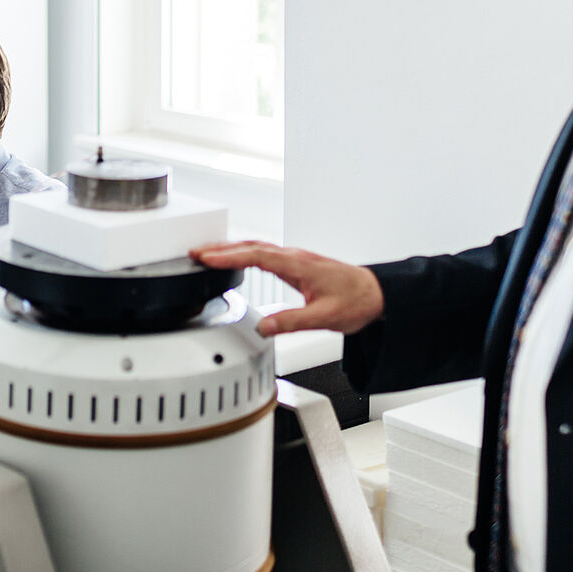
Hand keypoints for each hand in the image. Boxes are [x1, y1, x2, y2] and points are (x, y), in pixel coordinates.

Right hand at [191, 240, 384, 336]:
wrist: (377, 294)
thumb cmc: (356, 301)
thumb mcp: (325, 317)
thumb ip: (292, 322)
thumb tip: (264, 326)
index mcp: (298, 265)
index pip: (256, 256)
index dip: (228, 256)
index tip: (206, 257)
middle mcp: (295, 257)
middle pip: (251, 245)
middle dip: (221, 248)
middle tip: (195, 251)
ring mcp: (296, 258)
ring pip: (257, 246)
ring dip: (231, 248)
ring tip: (207, 253)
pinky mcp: (297, 264)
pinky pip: (265, 252)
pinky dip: (245, 252)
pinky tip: (238, 258)